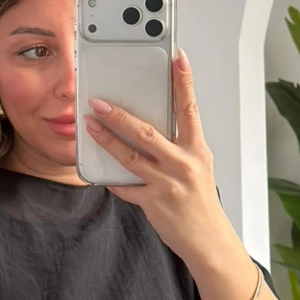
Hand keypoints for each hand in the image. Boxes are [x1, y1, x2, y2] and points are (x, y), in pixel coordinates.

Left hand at [82, 48, 232, 264]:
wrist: (209, 241)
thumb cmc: (201, 203)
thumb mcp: (198, 168)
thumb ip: (177, 148)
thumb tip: (150, 130)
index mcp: (197, 150)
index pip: (190, 109)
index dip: (184, 82)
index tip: (178, 58)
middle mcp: (183, 163)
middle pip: (147, 132)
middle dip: (119, 115)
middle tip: (99, 102)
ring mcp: (167, 183)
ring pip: (130, 156)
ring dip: (106, 139)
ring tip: (90, 125)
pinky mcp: (153, 203)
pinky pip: (125, 186)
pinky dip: (111, 178)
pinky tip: (99, 171)